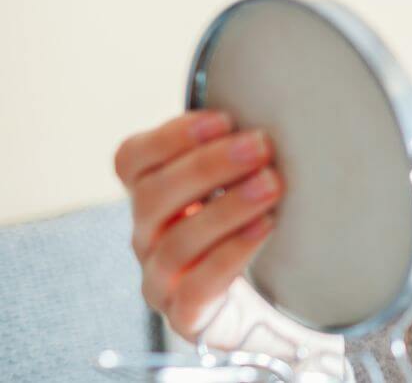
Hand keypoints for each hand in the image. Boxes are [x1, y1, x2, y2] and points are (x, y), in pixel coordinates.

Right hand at [114, 110, 282, 341]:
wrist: (260, 302)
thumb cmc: (247, 226)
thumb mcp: (239, 180)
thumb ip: (239, 147)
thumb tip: (275, 101)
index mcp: (150, 195)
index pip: (132, 160)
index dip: (171, 137)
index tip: (223, 119)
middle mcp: (146, 235)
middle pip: (154, 196)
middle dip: (209, 166)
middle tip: (260, 146)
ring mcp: (160, 278)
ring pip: (178, 241)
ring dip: (227, 208)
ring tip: (272, 185)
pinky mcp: (185, 314)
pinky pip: (197, 287)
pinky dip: (231, 254)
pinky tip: (265, 227)